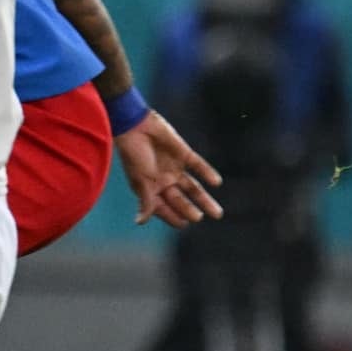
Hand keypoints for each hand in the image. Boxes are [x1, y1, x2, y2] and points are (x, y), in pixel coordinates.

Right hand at [117, 111, 224, 228]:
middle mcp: (164, 181)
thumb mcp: (141, 182)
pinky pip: (198, 166)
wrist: (136, 126)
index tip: (184, 224)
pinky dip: (207, 173)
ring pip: (193, 188)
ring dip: (204, 199)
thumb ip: (145, 202)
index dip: (174, 217)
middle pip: (181, 200)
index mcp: (151, 190)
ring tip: (217, 213)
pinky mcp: (183, 154)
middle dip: (190, 210)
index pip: (164, 209)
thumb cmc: (134, 156)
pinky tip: (216, 183)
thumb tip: (140, 223)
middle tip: (200, 217)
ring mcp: (174, 168)